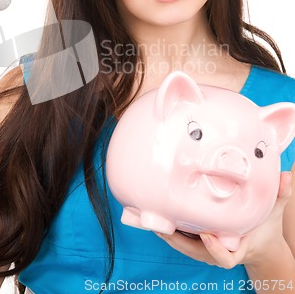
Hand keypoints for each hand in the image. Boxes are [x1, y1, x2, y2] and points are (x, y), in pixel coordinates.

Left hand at [155, 171, 291, 268]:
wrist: (260, 242)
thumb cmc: (264, 228)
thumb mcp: (274, 211)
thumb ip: (280, 194)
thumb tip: (286, 176)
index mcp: (238, 247)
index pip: (225, 257)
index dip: (214, 249)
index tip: (206, 234)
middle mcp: (219, 250)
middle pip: (195, 251)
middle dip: (178, 240)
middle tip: (163, 224)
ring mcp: (207, 248)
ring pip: (184, 246)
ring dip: (168, 234)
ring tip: (153, 217)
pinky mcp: (199, 242)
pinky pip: (182, 238)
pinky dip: (170, 228)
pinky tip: (158, 213)